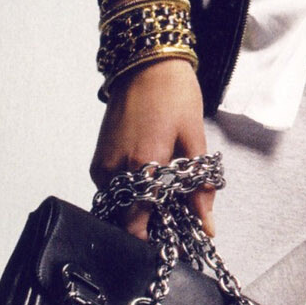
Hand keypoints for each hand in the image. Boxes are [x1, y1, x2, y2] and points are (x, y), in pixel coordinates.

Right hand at [91, 56, 212, 238]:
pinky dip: (128, 193)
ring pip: (117, 205)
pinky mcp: (99, 157)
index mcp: (143, 164)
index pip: (138, 222)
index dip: (152, 238)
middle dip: (146, 224)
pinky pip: (110, 189)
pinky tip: (148, 182)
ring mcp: (103, 163)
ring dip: (137, 208)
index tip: (169, 242)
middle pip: (125, 217)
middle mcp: (116, 167)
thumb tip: (206, 224)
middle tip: (170, 220)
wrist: (146, 63)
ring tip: (162, 198)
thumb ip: (200, 188)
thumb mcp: (194, 140)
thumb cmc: (173, 94)